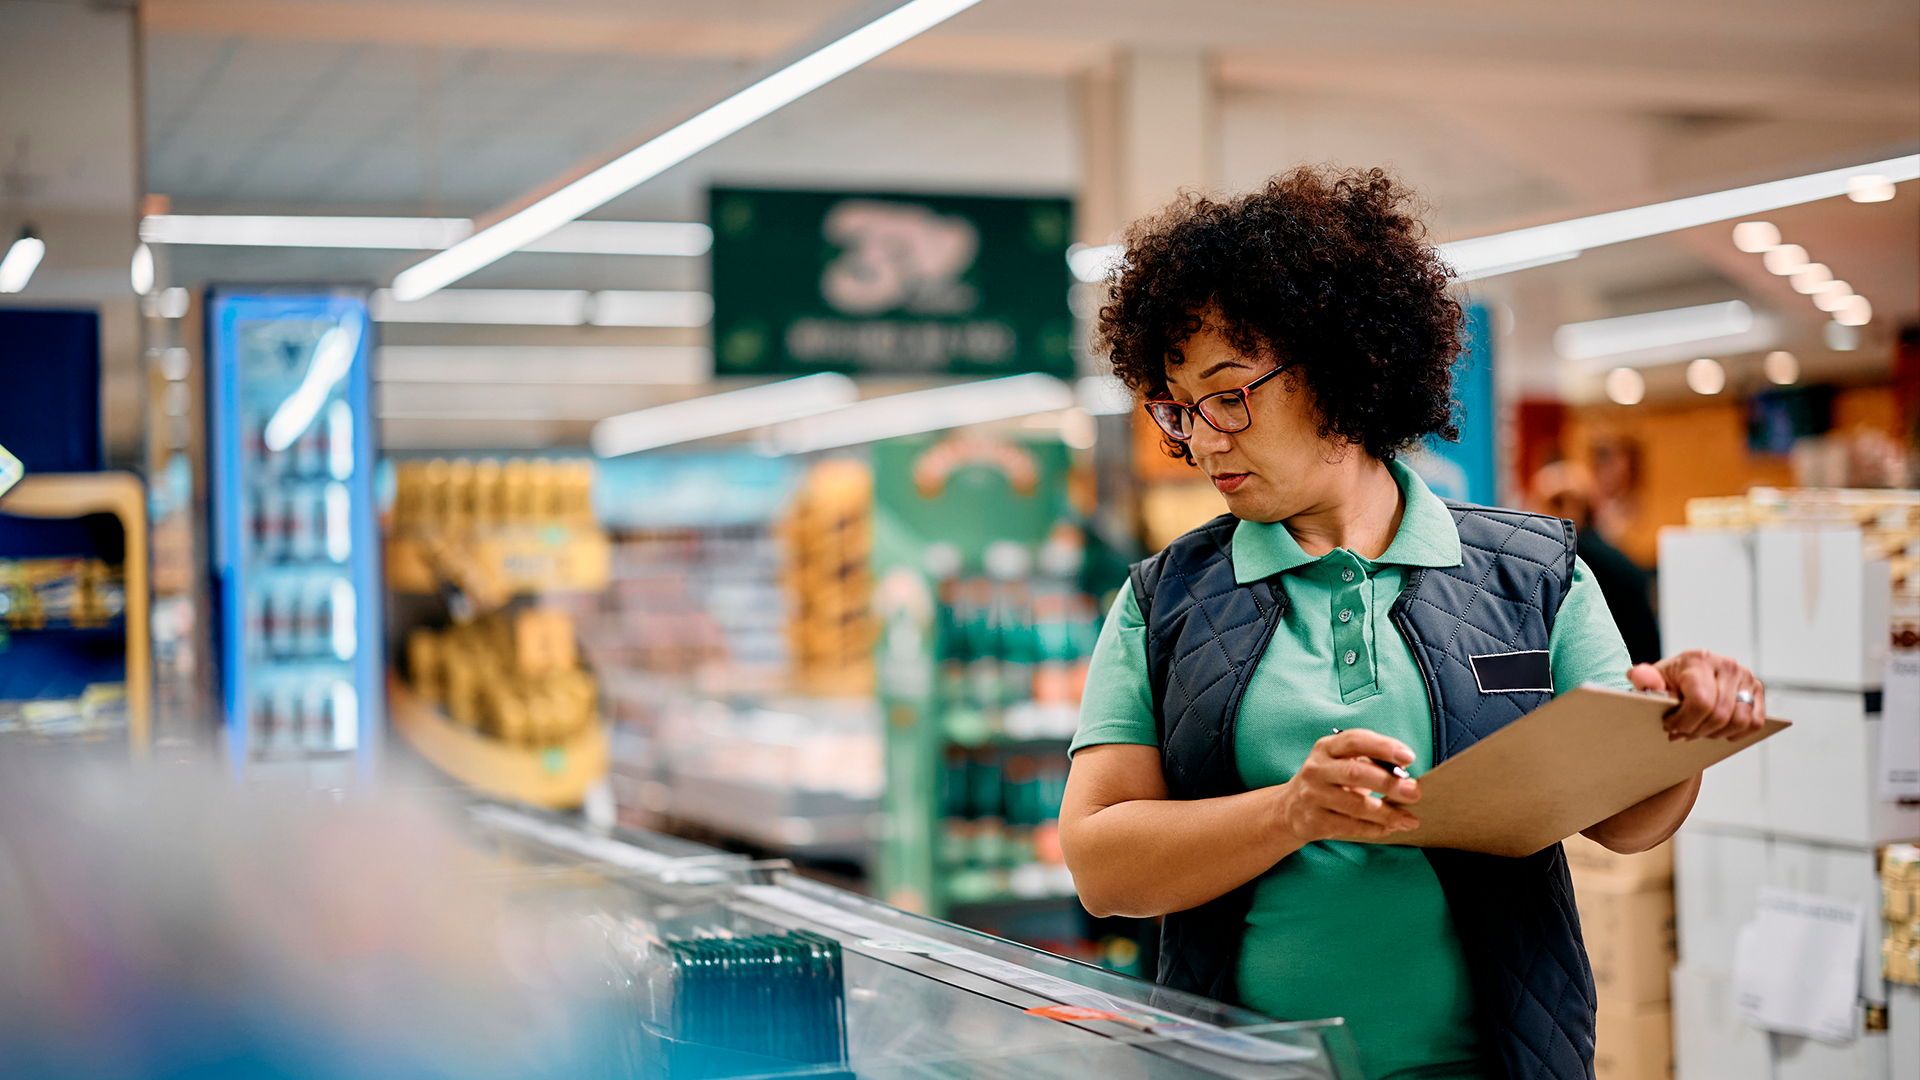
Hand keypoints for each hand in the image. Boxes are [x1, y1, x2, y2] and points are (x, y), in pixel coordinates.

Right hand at [1273, 729, 1421, 841]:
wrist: (1290, 808)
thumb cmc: (1329, 781)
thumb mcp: (1342, 763)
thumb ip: (1370, 762)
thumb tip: (1404, 774)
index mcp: (1326, 748)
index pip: (1355, 741)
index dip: (1383, 747)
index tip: (1409, 757)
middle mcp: (1316, 769)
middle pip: (1355, 773)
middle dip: (1389, 783)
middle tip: (1414, 792)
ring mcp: (1312, 795)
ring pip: (1355, 805)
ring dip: (1387, 813)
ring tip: (1409, 819)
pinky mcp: (1313, 821)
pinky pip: (1350, 826)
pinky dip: (1374, 829)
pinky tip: (1390, 829)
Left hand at [1629, 649, 1765, 741]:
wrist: (1685, 676)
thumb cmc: (1668, 680)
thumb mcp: (1651, 680)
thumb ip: (1644, 679)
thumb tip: (1638, 675)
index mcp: (1698, 660)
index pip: (1701, 702)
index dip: (1685, 722)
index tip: (1670, 727)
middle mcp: (1726, 665)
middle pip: (1719, 715)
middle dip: (1697, 731)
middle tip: (1681, 734)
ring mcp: (1745, 677)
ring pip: (1739, 721)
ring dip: (1716, 734)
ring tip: (1697, 732)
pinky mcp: (1756, 689)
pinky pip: (1754, 722)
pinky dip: (1736, 733)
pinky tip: (1717, 732)